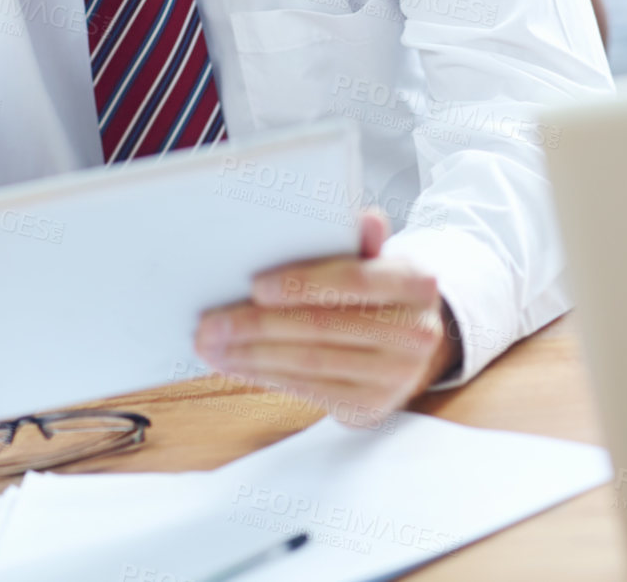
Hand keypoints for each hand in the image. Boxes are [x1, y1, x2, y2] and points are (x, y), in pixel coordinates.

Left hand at [194, 210, 460, 426]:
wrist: (412, 351)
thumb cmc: (380, 296)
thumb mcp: (378, 262)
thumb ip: (362, 243)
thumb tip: (366, 219)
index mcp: (416, 284)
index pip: (353, 280)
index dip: (302, 283)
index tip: (255, 286)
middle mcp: (414, 334)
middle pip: (321, 327)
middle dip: (257, 325)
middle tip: (210, 324)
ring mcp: (394, 377)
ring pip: (308, 362)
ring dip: (251, 355)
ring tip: (212, 346)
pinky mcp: (370, 407)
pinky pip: (308, 390)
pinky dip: (266, 376)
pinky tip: (238, 364)